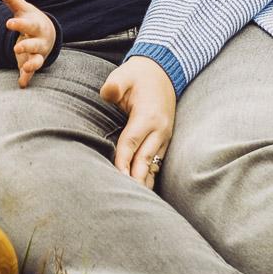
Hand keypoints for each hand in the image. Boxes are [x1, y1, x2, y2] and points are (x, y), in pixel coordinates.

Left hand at [0, 0, 56, 88]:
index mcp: (36, 26)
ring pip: (37, 60)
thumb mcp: (22, 9)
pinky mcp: (32, 63)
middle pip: (34, 44)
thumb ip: (12, 0)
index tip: (8, 23)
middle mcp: (39, 41)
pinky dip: (27, 78)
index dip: (19, 24)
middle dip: (27, 46)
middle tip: (16, 47)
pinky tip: (21, 84)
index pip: (28, 25)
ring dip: (32, 65)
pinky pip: (31, 72)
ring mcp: (37, 53)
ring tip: (25, 68)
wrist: (46, 33)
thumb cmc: (31, 19)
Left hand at [99, 55, 175, 185]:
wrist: (164, 72)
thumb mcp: (125, 74)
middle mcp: (159, 129)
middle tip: (126, 198)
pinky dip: (150, 175)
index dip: (123, 161)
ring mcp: (165, 136)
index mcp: (147, 116)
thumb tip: (107, 94)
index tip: (116, 177)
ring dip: (145, 181)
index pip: (131, 142)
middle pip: (145, 159)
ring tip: (135, 202)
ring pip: (154, 164)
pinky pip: (158, 161)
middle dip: (136, 179)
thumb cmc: (139, 76)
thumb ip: (115, 85)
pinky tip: (143, 190)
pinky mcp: (165, 140)